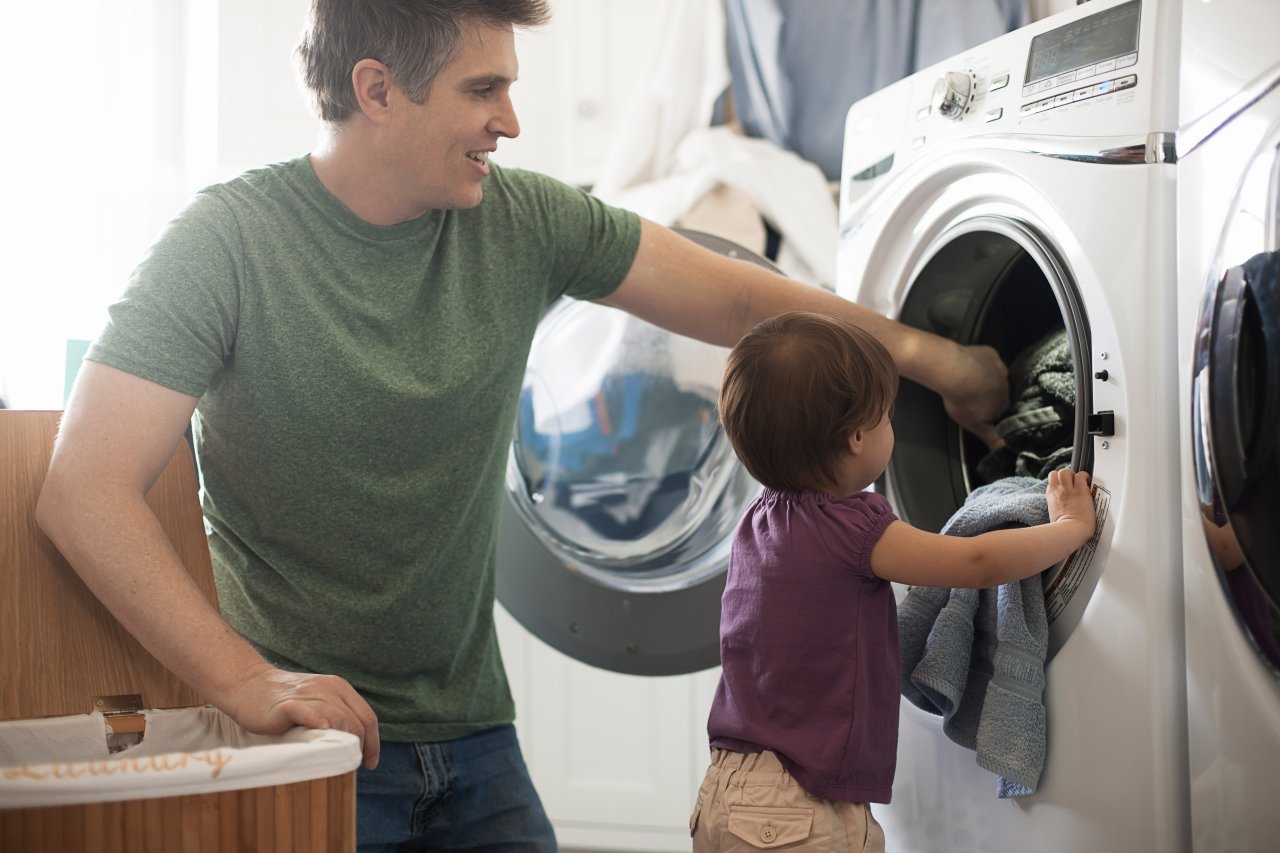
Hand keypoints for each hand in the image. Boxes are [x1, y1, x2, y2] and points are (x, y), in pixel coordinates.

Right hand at [222, 663, 380, 769]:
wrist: (249, 685)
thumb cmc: (284, 701)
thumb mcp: (317, 702)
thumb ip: (335, 716)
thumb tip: (355, 748)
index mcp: (339, 688)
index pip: (367, 716)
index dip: (373, 742)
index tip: (370, 763)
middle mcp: (328, 689)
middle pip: (356, 721)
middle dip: (360, 746)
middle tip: (352, 766)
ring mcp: (308, 695)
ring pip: (338, 718)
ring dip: (343, 742)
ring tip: (339, 761)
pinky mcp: (288, 704)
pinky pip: (310, 713)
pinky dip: (320, 725)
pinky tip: (324, 738)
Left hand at [940, 344, 1009, 450]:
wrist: (952, 369)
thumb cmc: (963, 398)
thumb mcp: (976, 425)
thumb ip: (993, 439)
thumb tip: (1005, 452)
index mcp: (1005, 402)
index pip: (1005, 410)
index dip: (995, 413)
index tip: (985, 413)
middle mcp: (1007, 384)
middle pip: (1001, 392)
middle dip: (991, 396)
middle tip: (974, 398)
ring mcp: (1000, 368)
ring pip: (995, 377)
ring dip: (986, 380)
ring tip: (970, 384)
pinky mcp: (990, 354)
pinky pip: (988, 361)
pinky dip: (981, 365)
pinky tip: (969, 368)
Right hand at [1046, 468, 1095, 545]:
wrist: (1071, 531)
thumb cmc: (1064, 529)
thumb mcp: (1054, 515)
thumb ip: (1057, 506)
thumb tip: (1061, 508)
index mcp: (1051, 497)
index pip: (1052, 481)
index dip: (1059, 481)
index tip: (1066, 485)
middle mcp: (1058, 491)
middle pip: (1057, 473)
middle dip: (1065, 475)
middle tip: (1073, 482)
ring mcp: (1068, 490)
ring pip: (1065, 471)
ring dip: (1073, 474)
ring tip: (1080, 481)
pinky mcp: (1080, 491)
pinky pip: (1080, 476)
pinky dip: (1085, 477)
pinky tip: (1088, 482)